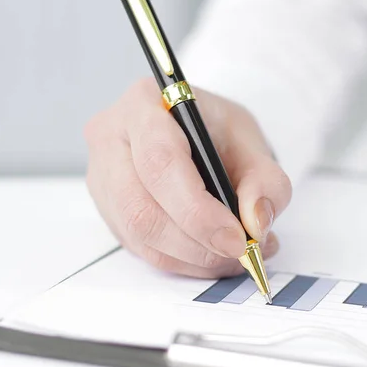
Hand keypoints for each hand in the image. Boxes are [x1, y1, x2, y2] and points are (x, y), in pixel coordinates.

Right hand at [84, 78, 291, 278]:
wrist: (190, 132)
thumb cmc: (214, 129)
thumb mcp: (250, 139)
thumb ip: (264, 180)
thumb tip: (254, 222)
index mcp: (143, 105)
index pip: (160, 162)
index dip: (197, 210)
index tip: (236, 238)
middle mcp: (111, 140)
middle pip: (140, 208)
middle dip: (195, 242)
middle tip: (239, 253)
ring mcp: (102, 178)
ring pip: (138, 236)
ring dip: (192, 257)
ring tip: (233, 254)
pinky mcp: (107, 210)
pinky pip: (140, 249)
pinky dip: (182, 260)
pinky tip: (211, 253)